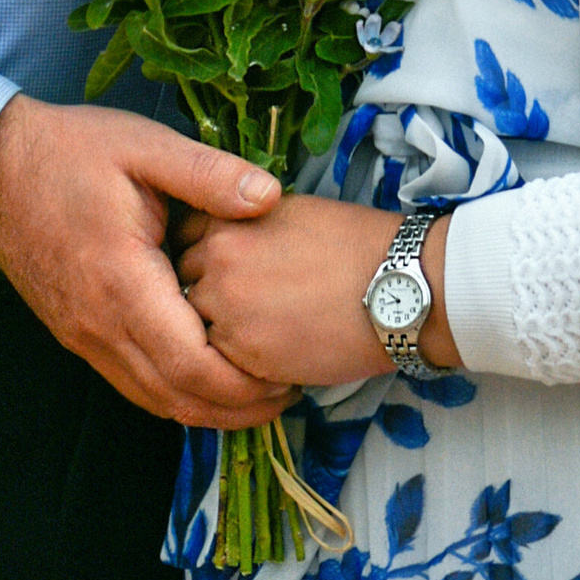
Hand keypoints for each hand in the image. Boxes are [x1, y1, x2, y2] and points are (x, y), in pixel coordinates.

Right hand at [0, 96, 292, 429]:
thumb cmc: (70, 150)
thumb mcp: (145, 145)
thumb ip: (209, 173)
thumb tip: (270, 197)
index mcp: (122, 281)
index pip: (192, 364)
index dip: (245, 384)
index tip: (291, 375)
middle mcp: (99, 324)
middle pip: (176, 398)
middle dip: (236, 409)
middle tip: (288, 396)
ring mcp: (83, 336)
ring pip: (152, 399)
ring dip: (206, 409)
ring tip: (257, 396)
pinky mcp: (75, 334)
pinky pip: (131, 382)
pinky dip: (173, 393)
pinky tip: (205, 379)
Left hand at [174, 191, 460, 390]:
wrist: (396, 285)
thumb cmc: (356, 245)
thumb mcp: (290, 213)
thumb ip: (247, 226)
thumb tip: (230, 245)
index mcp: (228, 219)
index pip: (183, 239)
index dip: (200, 257)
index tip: (218, 271)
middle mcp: (216, 260)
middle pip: (184, 285)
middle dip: (205, 297)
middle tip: (242, 309)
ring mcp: (226, 309)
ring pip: (197, 329)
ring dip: (219, 334)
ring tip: (259, 335)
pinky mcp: (243, 355)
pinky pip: (220, 364)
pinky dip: (238, 366)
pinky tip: (273, 358)